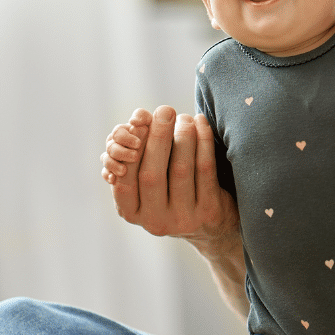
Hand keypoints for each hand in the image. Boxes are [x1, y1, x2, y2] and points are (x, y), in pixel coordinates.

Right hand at [101, 106, 239, 256]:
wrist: (210, 225)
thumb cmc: (172, 190)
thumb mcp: (150, 182)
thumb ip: (140, 153)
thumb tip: (140, 115)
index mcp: (132, 212)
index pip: (124, 180)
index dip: (131, 149)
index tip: (140, 122)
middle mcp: (154, 221)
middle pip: (152, 175)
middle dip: (158, 137)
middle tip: (164, 110)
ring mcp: (183, 219)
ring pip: (180, 170)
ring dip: (182, 136)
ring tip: (184, 117)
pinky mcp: (209, 211)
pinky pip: (205, 169)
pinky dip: (203, 141)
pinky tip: (201, 123)